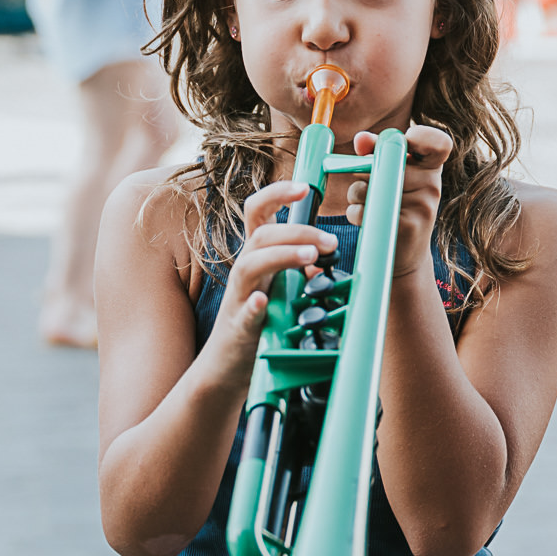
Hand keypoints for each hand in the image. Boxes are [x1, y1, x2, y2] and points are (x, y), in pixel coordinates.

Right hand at [203, 181, 338, 380]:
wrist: (226, 368)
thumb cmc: (257, 324)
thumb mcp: (280, 289)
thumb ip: (297, 270)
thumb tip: (323, 258)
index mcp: (257, 257)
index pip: (258, 213)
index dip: (277, 193)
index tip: (304, 187)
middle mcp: (245, 272)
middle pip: (261, 235)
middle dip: (297, 230)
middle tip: (330, 241)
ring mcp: (239, 299)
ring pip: (250, 264)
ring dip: (282, 255)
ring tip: (311, 256)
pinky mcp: (239, 329)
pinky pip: (243, 313)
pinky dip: (252, 305)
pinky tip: (262, 302)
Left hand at [344, 124, 450, 277]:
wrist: (405, 254)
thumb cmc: (395, 205)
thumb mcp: (391, 174)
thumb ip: (376, 151)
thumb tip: (360, 138)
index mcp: (431, 168)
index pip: (439, 142)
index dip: (420, 136)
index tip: (405, 141)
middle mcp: (431, 185)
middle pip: (386, 160)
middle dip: (366, 170)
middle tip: (371, 180)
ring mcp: (420, 207)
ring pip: (369, 185)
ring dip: (357, 192)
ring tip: (370, 204)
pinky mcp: (403, 227)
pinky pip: (363, 209)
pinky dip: (356, 213)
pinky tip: (369, 220)